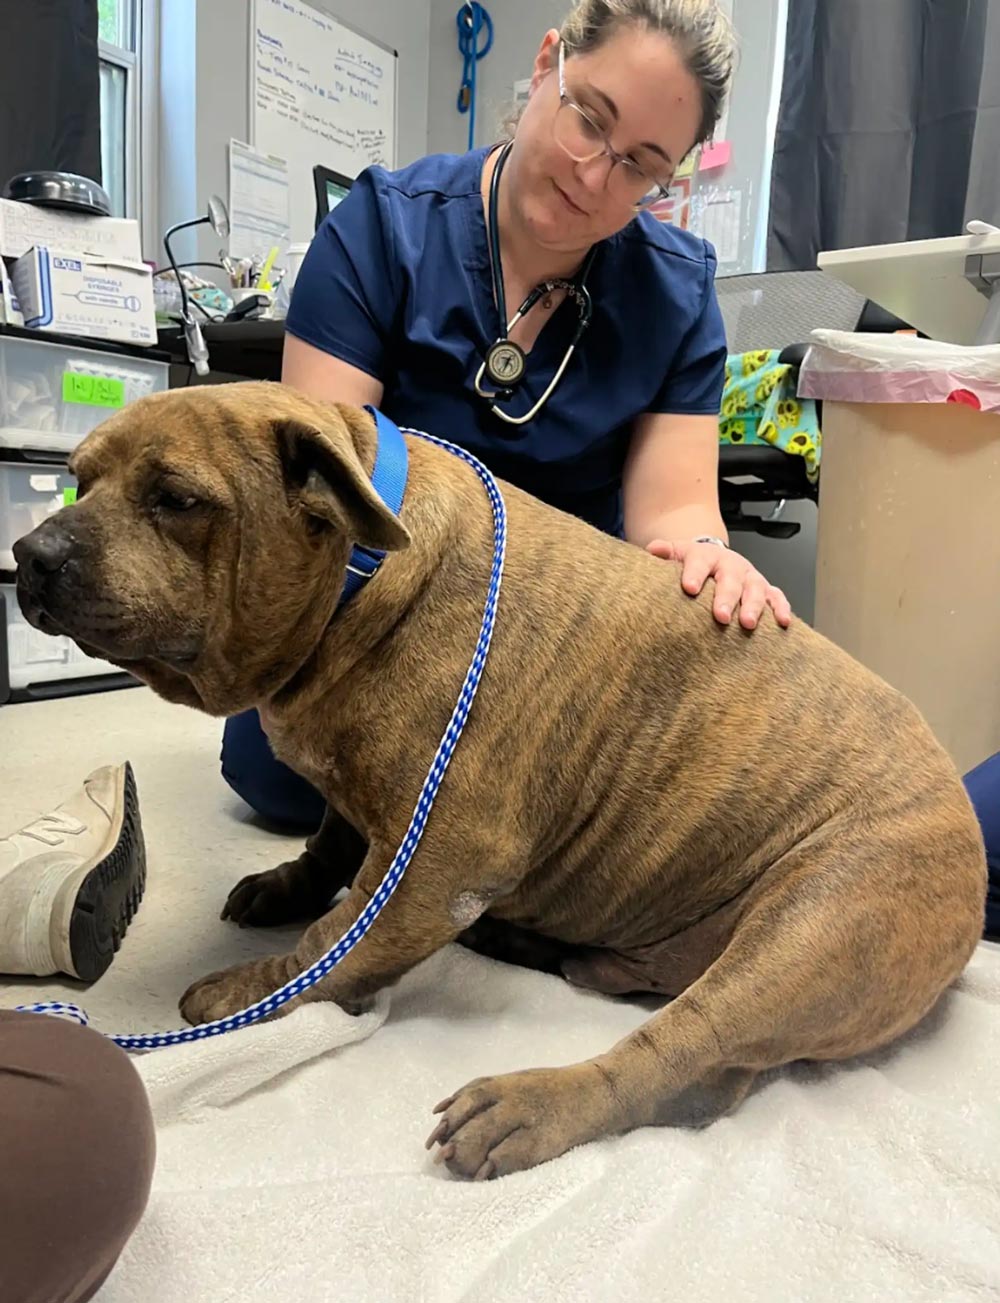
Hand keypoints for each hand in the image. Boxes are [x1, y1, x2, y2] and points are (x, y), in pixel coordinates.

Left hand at [646, 538, 791, 630]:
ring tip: (748, 624)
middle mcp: (732, 565)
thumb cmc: (693, 563)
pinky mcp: (765, 590)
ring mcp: (750, 578)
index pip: (700, 562)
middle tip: (721, 616)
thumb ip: (665, 553)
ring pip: (756, 590)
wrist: (712, 558)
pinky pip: (777, 597)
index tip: (689, 588)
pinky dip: (781, 608)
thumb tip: (653, 549)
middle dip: (727, 598)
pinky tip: (781, 623)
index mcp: (707, 556)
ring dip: (754, 607)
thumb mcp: (677, 554)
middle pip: (730, 580)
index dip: (695, 574)